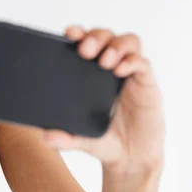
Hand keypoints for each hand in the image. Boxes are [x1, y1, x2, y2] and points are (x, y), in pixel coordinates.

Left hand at [42, 26, 164, 173]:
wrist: (131, 157)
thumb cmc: (103, 138)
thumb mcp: (81, 139)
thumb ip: (65, 138)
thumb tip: (45, 137)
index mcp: (88, 72)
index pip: (83, 42)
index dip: (77, 34)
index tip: (68, 34)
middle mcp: (109, 66)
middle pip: (105, 35)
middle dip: (95, 37)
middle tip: (85, 51)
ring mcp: (129, 72)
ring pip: (128, 42)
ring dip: (116, 46)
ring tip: (105, 61)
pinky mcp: (146, 83)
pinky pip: (142, 63)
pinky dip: (132, 62)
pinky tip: (120, 71)